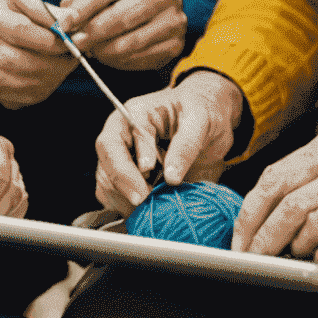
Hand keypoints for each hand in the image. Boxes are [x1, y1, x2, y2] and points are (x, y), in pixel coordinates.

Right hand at [0, 0, 74, 109]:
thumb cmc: (0, 9)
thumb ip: (44, 8)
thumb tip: (71, 21)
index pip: (21, 30)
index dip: (51, 36)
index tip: (72, 37)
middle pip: (23, 60)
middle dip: (56, 59)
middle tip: (75, 53)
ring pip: (26, 82)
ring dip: (54, 74)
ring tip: (66, 62)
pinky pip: (24, 96)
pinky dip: (45, 86)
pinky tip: (52, 73)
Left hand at [58, 0, 185, 72]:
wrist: (158, 14)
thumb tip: (65, 11)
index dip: (84, 6)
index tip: (65, 23)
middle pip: (122, 15)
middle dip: (94, 31)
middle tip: (75, 42)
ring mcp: (174, 18)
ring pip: (133, 39)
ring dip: (106, 49)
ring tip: (91, 51)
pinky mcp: (177, 42)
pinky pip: (143, 57)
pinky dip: (121, 61)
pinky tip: (109, 58)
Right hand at [94, 71, 244, 214]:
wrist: (211, 116)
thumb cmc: (201, 109)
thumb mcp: (199, 119)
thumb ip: (185, 145)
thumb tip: (171, 177)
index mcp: (134, 115)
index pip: (113, 143)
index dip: (124, 171)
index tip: (144, 193)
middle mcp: (123, 135)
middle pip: (105, 165)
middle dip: (123, 189)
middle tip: (147, 205)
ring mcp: (124, 156)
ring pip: (106, 183)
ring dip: (125, 201)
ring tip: (153, 207)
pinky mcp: (130, 176)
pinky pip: (116, 197)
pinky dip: (128, 208)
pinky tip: (149, 209)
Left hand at [234, 124, 317, 265]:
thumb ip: (317, 162)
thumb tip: (276, 191)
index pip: (276, 177)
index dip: (251, 209)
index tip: (240, 232)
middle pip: (287, 205)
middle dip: (262, 236)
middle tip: (250, 256)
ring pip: (310, 225)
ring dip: (292, 246)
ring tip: (287, 256)